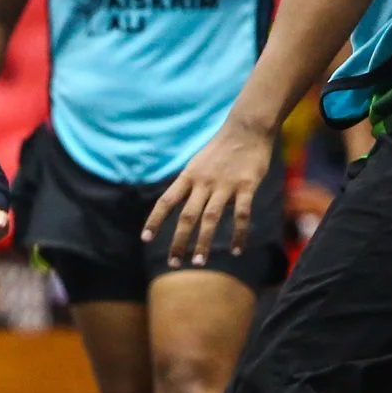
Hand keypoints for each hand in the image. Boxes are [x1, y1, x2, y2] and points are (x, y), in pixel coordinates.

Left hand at [143, 118, 275, 266]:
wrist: (247, 128)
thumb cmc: (221, 148)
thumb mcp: (197, 163)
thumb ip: (190, 186)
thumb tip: (182, 208)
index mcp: (188, 176)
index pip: (166, 201)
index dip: (154, 220)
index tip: (145, 238)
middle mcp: (203, 182)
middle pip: (186, 216)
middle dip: (178, 241)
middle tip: (172, 264)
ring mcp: (224, 185)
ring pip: (210, 218)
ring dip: (203, 242)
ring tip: (199, 262)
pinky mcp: (246, 186)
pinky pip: (241, 214)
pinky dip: (238, 234)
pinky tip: (236, 250)